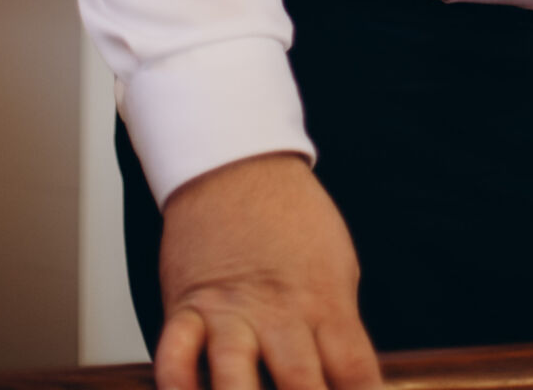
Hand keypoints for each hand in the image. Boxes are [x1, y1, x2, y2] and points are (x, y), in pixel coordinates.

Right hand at [155, 154, 380, 389]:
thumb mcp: (337, 269)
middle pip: (301, 384)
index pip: (357, 372)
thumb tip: (353, 389)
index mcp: (328, 303)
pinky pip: (175, 355)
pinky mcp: (187, 306)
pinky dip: (176, 386)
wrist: (239, 165)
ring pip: (235, 376)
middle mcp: (281, 313)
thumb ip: (339, 332)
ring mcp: (231, 312)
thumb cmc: (294, 222)